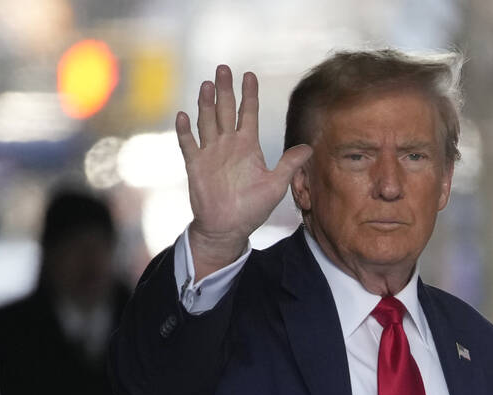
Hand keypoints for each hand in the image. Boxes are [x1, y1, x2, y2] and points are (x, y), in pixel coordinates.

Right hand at [176, 65, 311, 279]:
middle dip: (225, 90)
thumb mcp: (275, 185)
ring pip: (207, 121)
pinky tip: (183, 116)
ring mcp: (210, 153)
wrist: (227, 228)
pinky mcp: (196, 165)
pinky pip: (189, 144)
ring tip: (207, 85)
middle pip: (225, 110)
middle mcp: (228, 144)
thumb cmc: (251, 209)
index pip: (248, 113)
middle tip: (223, 68)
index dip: (249, 94)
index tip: (249, 75)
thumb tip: (310, 148)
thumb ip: (289, 165)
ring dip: (206, 104)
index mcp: (247, 146)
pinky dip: (185, 131)